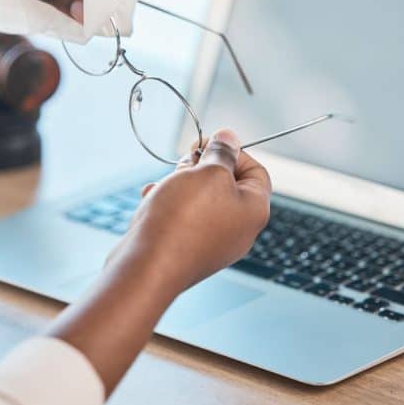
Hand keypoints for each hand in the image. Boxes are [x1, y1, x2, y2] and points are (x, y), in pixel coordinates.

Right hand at [110, 129, 272, 291]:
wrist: (147, 266)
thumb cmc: (182, 219)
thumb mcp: (208, 172)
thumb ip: (222, 153)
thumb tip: (229, 138)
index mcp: (254, 211)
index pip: (256, 171)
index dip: (233, 152)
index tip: (206, 144)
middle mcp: (238, 230)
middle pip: (226, 184)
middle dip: (202, 168)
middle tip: (184, 166)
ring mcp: (212, 243)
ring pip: (200, 199)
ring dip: (180, 185)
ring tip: (164, 187)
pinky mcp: (187, 250)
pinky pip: (181, 218)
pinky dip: (168, 204)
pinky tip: (152, 200)